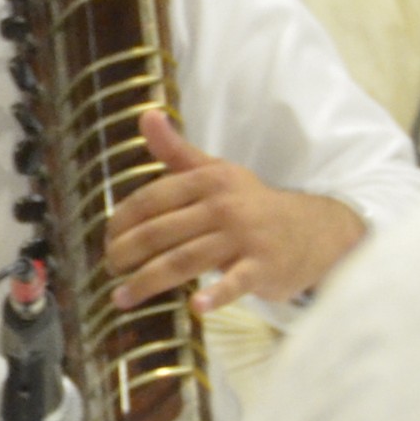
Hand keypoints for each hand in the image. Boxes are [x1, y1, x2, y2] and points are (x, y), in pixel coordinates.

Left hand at [104, 111, 366, 311]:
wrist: (314, 230)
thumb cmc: (252, 204)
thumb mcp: (216, 171)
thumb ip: (176, 151)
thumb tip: (146, 114)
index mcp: (208, 180)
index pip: (151, 199)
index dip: (122, 221)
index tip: (105, 240)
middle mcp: (224, 205)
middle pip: (162, 231)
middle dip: (127, 252)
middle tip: (108, 269)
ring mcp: (245, 237)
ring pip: (186, 260)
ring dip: (148, 281)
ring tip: (121, 297)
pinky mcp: (264, 267)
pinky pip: (236, 282)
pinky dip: (217, 295)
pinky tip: (196, 306)